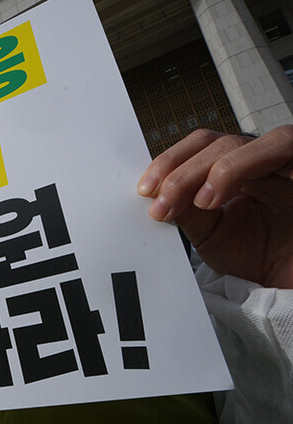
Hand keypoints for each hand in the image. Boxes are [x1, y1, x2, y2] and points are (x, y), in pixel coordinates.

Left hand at [137, 125, 292, 287]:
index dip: (169, 162)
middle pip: (218, 142)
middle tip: (162, 204)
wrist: (289, 282)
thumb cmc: (258, 255)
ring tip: (202, 203)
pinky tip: (230, 194)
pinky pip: (285, 148)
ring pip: (247, 142)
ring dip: (219, 168)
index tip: (145, 190)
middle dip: (183, 172)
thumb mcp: (210, 234)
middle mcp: (259, 160)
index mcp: (235, 169)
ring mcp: (285, 163)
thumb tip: (155, 192)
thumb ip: (186, 211)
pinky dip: (247, 166)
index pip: (199, 147)